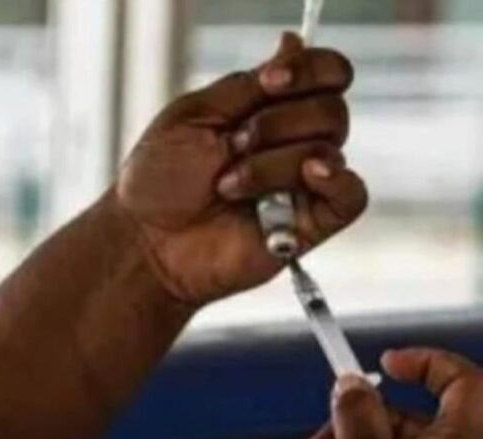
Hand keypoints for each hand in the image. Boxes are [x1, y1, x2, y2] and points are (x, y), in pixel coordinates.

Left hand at [117, 32, 366, 306]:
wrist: (149, 240)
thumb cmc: (162, 180)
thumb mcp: (196, 114)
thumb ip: (248, 85)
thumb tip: (292, 43)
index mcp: (269, 113)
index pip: (325, 76)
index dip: (311, 70)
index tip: (271, 83)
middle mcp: (293, 146)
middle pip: (332, 111)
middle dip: (278, 123)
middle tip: (233, 146)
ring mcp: (302, 186)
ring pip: (328, 150)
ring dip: (272, 163)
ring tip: (229, 186)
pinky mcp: (309, 225)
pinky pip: (351, 197)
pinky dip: (336, 181)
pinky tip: (308, 176)